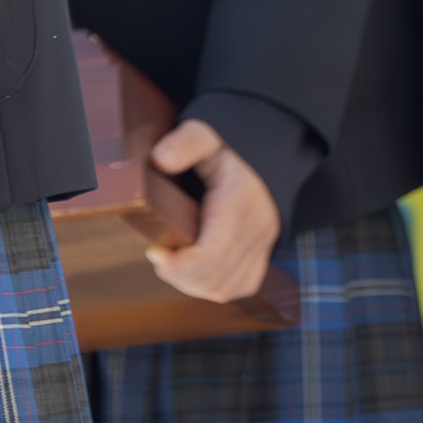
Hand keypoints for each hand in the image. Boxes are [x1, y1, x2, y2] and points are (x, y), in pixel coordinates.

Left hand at [144, 120, 280, 304]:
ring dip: (193, 283)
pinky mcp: (262, 254)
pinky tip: (193, 270)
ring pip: (227, 288)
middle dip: (179, 275)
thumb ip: (185, 143)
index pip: (211, 256)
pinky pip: (240, 286)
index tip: (153, 251)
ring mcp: (262, 246)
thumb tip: (160, 159)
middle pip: (216, 278)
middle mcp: (255, 232)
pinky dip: (213, 286)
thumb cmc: (231, 145)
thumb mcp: (206, 134)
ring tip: (170, 262)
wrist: (269, 152)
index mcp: (239, 206)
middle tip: (157, 254)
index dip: (179, 266)